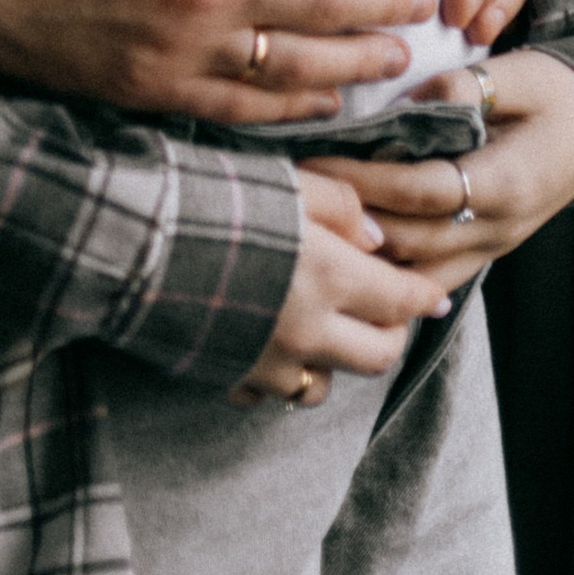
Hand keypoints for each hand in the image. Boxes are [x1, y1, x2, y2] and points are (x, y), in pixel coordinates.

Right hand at [0, 0, 443, 128]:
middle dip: (383, 8)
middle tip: (429, 8)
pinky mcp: (142, 87)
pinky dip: (287, 111)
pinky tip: (318, 105)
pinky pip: (235, 109)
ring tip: (397, 61)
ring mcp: (174, 50)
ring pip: (290, 68)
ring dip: (353, 66)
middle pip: (321, 7)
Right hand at [232, 162, 452, 407]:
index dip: (426, 298)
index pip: (402, 301)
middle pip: (378, 355)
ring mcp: (270, 363)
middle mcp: (310, 331)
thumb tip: (376, 236)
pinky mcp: (232, 377)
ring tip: (327, 333)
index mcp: (331, 278)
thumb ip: (341, 206)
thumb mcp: (286, 181)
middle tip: (385, 311)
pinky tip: (268, 346)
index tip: (438, 297)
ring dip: (336, 363)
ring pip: (326, 386)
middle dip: (391, 334)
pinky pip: (269, 393)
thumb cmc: (211, 199)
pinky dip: (278, 376)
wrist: (135, 242)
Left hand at [327, 49, 573, 289]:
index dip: (364, 179)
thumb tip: (399, 106)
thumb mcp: (518, 73)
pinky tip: (358, 264)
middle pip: (411, 239)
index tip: (316, 160)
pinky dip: (397, 274)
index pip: (419, 191)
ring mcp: (496, 246)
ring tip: (316, 233)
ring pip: (421, 273)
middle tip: (297, 196)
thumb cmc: (565, 91)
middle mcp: (500, 227)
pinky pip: (438, 276)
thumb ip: (458, 87)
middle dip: (351, 221)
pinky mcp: (491, 249)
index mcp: (507, 182)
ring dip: (369, 258)